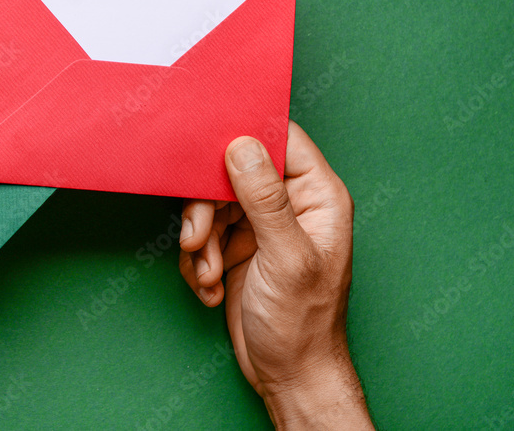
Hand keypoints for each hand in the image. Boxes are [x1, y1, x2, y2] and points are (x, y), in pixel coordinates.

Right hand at [179, 122, 372, 427]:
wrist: (289, 376)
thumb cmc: (303, 324)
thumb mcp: (286, 258)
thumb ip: (265, 199)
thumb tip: (242, 145)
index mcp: (317, 196)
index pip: (280, 139)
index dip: (244, 136)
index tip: (208, 145)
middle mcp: (290, 205)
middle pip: (233, 172)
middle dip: (207, 207)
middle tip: (196, 237)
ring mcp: (262, 226)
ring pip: (212, 205)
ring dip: (199, 240)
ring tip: (207, 272)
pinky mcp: (238, 248)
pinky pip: (204, 233)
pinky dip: (198, 259)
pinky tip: (210, 286)